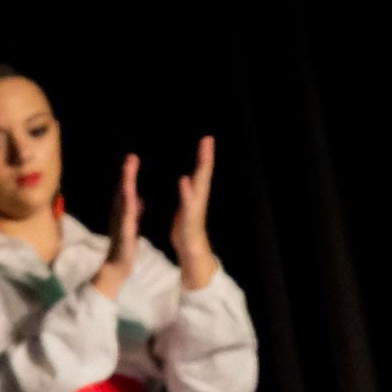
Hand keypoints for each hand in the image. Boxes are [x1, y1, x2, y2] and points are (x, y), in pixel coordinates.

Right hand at [93, 155, 138, 300]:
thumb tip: (138, 197)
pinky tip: (133, 199)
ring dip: (126, 186)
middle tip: (131, 157)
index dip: (129, 173)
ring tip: (129, 173)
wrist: (118, 265)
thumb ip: (134, 210)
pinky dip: (129, 208)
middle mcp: (119, 213)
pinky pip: (127, 218)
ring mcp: (120, 222)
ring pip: (123, 201)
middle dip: (127, 174)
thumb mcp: (132, 223)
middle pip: (123, 190)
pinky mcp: (123, 233)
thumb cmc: (125, 244)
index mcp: (123, 210)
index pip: (126, 188)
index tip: (133, 158)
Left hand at [172, 136, 220, 289]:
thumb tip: (189, 180)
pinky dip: (187, 191)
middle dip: (206, 157)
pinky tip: (183, 179)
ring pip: (199, 186)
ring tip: (202, 154)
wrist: (191, 253)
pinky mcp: (190, 220)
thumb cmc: (187, 229)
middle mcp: (199, 199)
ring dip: (200, 170)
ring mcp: (196, 209)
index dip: (204, 155)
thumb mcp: (187, 207)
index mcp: (195, 195)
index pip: (201, 171)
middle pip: (204, 174)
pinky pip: (189, 203)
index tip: (207, 138)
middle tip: (208, 140)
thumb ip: (189, 192)